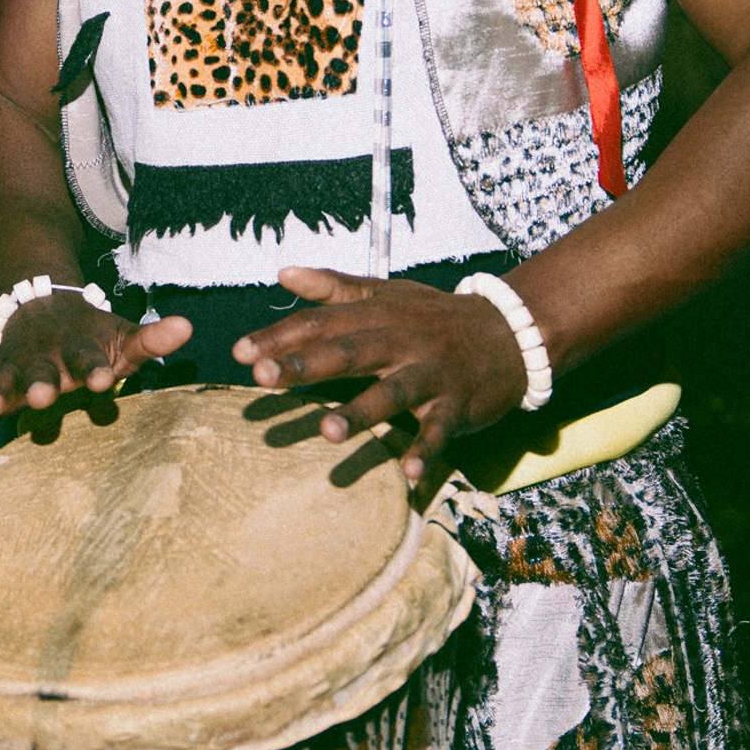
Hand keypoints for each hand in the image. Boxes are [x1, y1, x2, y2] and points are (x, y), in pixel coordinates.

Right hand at [0, 297, 191, 421]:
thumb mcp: (123, 335)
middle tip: (42, 398)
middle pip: (43, 372)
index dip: (95, 369)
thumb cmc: (93, 335)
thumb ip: (152, 338)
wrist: (44, 305)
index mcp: (80, 349)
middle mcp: (46, 359)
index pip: (90, 360)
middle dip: (42, 385)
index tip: (101, 381)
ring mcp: (17, 367)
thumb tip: (189, 326)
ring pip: (5, 380)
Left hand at [233, 266, 527, 483]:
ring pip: (393, 392)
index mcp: (375, 314)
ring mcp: (430, 373)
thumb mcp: (384, 292)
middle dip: (305, 364)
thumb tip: (282, 273)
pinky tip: (406, 475)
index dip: (279, 336)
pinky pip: (441, 432)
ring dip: (361, 412)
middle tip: (262, 378)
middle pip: (348, 351)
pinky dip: (425, 452)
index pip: (319, 323)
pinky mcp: (458, 405)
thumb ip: (333, 286)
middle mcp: (399, 340)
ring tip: (328, 431)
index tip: (239, 353)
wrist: (510, 333)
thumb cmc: (432, 316)